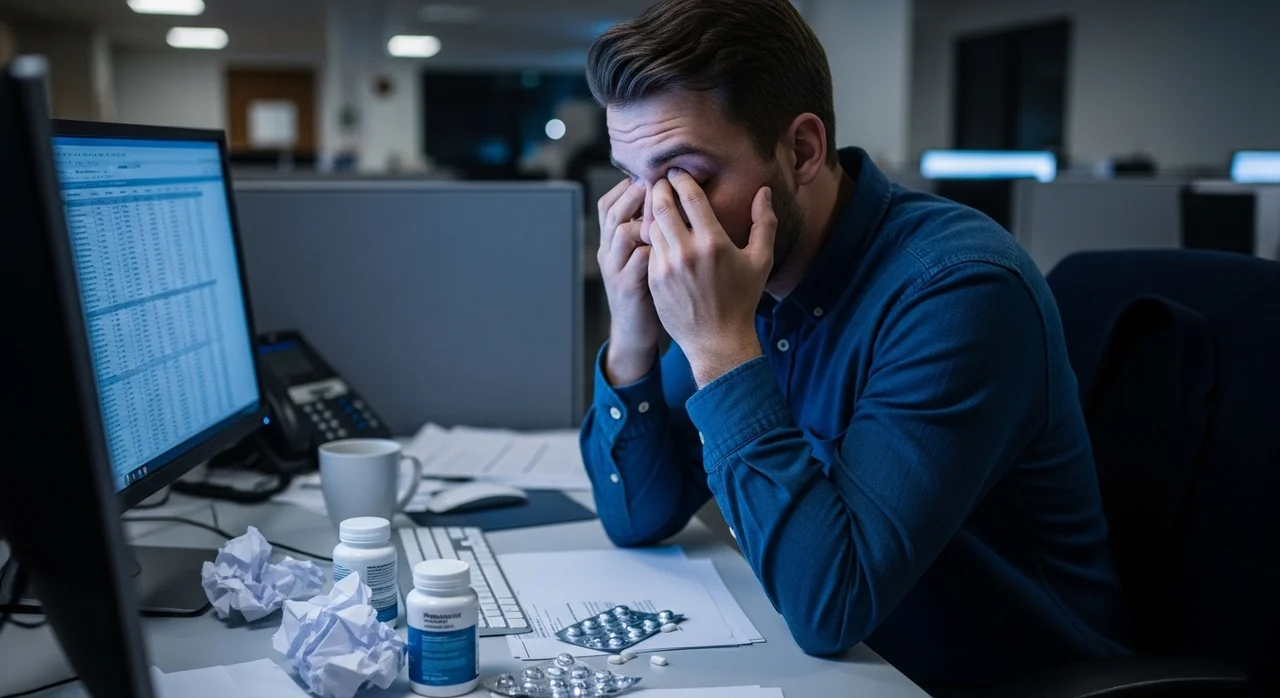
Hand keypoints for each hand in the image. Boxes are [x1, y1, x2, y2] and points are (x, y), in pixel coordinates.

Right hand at [597, 178, 661, 384]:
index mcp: (610, 241)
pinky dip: (657, 248)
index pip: (609, 202)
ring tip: (670, 210)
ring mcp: (615, 269)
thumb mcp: (640, 257)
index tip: (654, 175)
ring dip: (647, 217)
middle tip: (661, 183)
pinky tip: (676, 243)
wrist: (634, 332)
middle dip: (637, 194)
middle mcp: (607, 252)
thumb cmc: (645, 289)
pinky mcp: (627, 287)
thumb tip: (666, 199)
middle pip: (612, 210)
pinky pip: (639, 260)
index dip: (628, 186)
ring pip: (622, 231)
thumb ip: (646, 232)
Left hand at [648, 169, 775, 387]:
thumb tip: (763, 192)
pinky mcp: (653, 280)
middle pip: (662, 206)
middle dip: (658, 188)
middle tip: (659, 181)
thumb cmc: (742, 299)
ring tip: (655, 203)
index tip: (677, 172)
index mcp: (714, 243)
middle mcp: (687, 253)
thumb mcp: (760, 261)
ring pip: (651, 226)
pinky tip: (654, 231)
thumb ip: (764, 223)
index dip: (681, 179)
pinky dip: (651, 236)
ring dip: (652, 212)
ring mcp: (666, 267)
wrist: (717, 341)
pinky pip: (648, 249)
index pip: (690, 198)